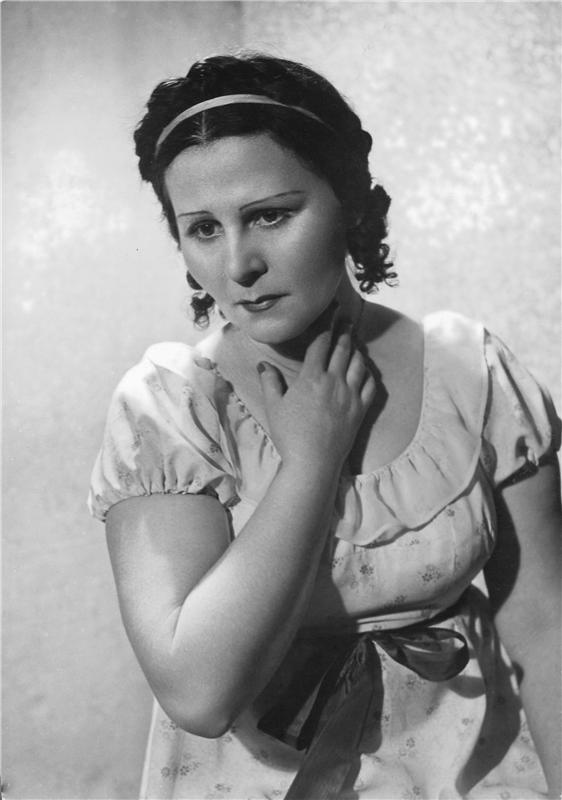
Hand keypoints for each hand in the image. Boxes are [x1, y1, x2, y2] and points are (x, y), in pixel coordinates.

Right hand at [257, 318, 375, 472]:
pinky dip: (368, 372)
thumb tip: (263, 365)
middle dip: (345, 330)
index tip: (333, 312)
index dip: (327, 325)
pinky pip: (370, 384)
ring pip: (358, 363)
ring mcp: (350, 395)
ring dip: (356, 349)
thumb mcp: (273, 407)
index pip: (321, 344)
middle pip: (343, 349)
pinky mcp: (361, 410)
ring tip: (354, 341)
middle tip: (347, 318)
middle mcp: (334, 382)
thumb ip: (270, 382)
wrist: (313, 462)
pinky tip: (364, 369)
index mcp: (311, 378)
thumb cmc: (289, 436)